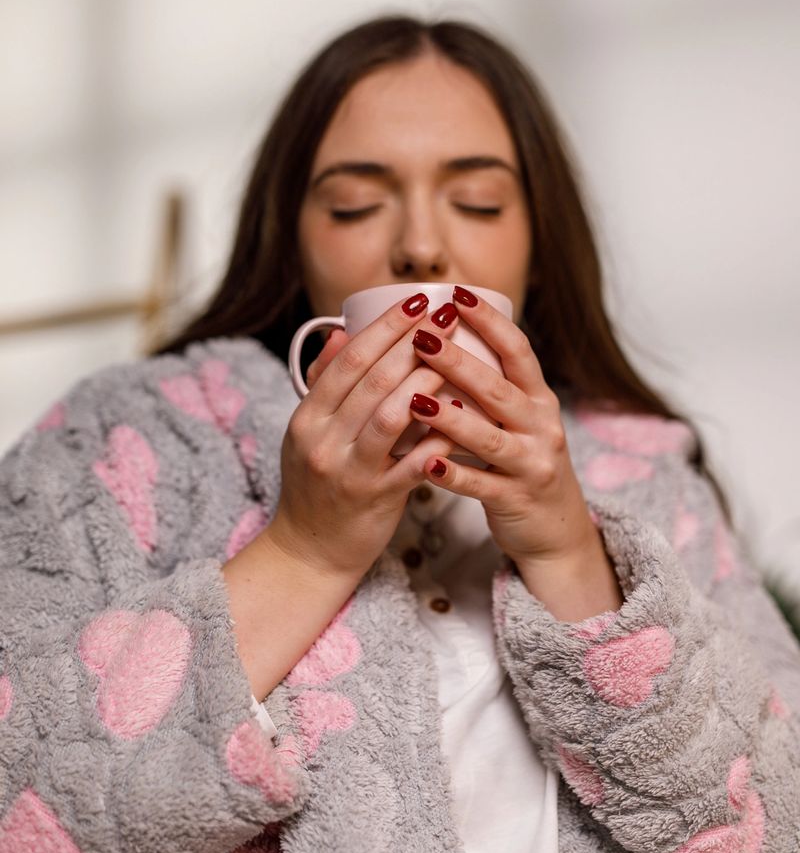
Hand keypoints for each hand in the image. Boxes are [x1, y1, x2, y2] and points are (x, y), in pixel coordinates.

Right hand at [269, 294, 457, 580]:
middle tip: (447, 315)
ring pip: (390, 416)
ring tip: (457, 356)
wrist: (309, 552)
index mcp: (308, 417)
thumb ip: (325, 383)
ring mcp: (348, 471)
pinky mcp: (374, 500)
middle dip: (412, 342)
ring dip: (426, 382)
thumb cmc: (318, 485)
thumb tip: (338, 331)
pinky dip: (438, 436)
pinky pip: (412, 462)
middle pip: (371, 380)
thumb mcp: (309, 432)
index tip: (418, 300)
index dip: (385, 327)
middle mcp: (322, 440)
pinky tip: (464, 415)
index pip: (348, 360)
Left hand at [407, 287, 621, 617]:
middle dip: (459, 361)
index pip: (517, 350)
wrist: (557, 530)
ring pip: (489, 437)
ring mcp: (531, 464)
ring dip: (450, 418)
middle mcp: (541, 426)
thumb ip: (489, 385)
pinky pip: (481, 486)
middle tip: (422, 337)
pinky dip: (453, 475)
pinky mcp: (516, 500)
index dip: (489, 321)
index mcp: (538, 398)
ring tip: (414, 399)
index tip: (457, 294)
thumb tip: (444, 337)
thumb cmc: (523, 462)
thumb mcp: (517, 419)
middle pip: (498, 388)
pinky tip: (426, 464)